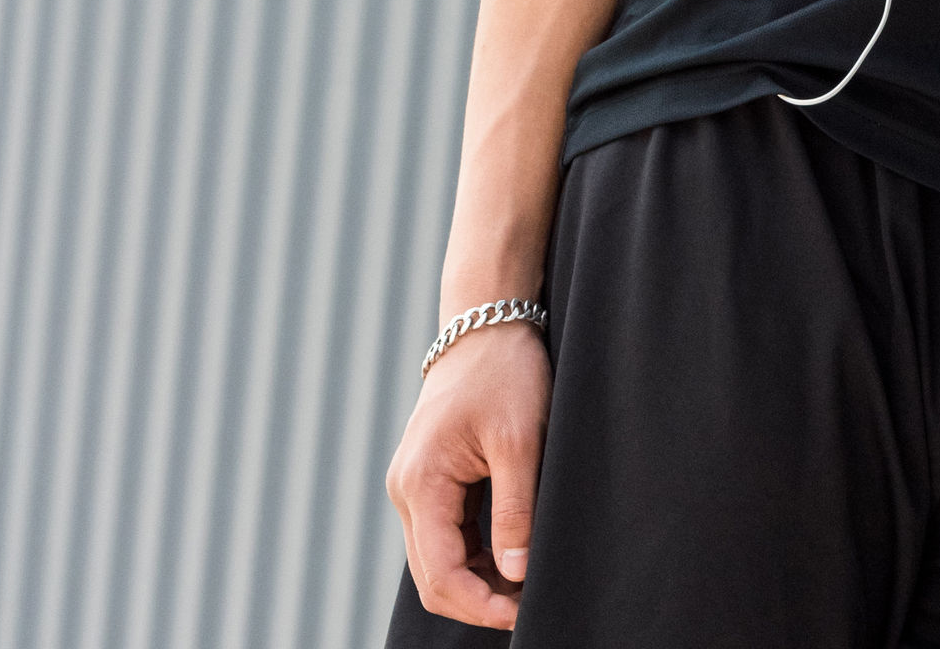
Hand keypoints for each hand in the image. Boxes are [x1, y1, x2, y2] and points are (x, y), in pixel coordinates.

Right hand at [385, 319, 548, 627]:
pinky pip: (448, 536)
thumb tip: (518, 572)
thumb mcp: (521, 440)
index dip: (480, 604)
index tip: (524, 612)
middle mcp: (408, 493)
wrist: (485, 328)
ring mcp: (416, 489)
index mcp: (421, 486)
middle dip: (478, 601)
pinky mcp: (433, 483)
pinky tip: (514, 560)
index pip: (440, 573)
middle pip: (433, 576)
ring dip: (479, 582)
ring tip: (529, 587)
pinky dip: (477, 556)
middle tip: (531, 607)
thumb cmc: (505, 375)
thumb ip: (517, 508)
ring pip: (439, 560)